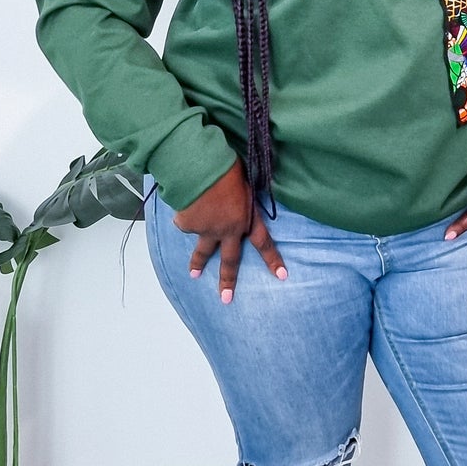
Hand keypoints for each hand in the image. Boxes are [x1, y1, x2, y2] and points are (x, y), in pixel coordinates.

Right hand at [172, 160, 285, 302]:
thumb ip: (242, 200)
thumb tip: (237, 203)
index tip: (281, 276)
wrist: (200, 167)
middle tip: (226, 298)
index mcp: (247, 217)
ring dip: (197, 264)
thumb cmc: (225, 168)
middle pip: (230, 260)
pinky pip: (186, 222)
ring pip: (203, 251)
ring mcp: (208, 230)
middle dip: (228, 281)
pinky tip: (185, 202)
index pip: (264, 243)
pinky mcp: (189, 225)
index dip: (273, 259)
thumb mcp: (244, 183)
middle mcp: (229, 229)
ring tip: (194, 274)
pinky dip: (185, 214)